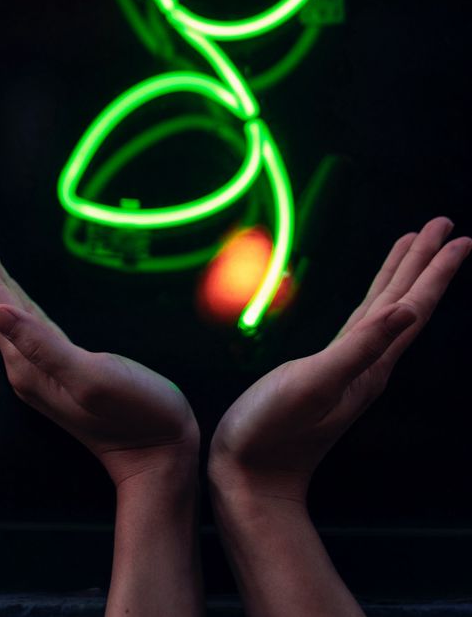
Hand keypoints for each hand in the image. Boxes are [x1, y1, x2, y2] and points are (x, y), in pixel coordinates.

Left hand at [0, 203, 197, 487]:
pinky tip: (7, 286)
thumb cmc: (136, 415)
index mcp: (26, 361)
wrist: (159, 454)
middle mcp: (24, 362)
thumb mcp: (90, 378)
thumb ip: (42, 346)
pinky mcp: (59, 363)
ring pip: (4, 302)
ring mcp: (40, 364)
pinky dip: (9, 289)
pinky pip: (24, 315)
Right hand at [208, 217, 470, 504]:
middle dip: (425, 262)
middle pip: (406, 301)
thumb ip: (361, 348)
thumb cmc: (273, 433)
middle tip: (444, 225)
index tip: (457, 237)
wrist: (250, 478)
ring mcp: (350, 367)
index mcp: (372, 363)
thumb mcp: (315, 384)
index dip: (435, 271)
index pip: (413, 306)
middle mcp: (369, 362)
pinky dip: (374, 298)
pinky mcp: (327, 370)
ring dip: (403, 274)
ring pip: (386, 308)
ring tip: (414, 244)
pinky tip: (376, 296)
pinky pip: (362, 322)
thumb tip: (407, 312)